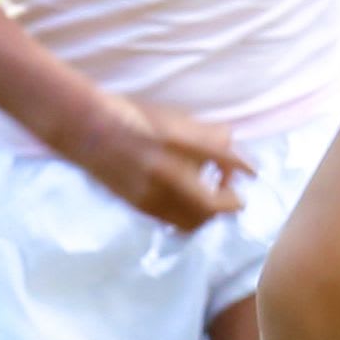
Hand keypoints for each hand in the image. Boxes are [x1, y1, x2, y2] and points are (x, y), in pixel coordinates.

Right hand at [76, 96, 254, 230]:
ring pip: (194, 220)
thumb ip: (205, 134)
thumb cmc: (134, 117)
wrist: (88, 129)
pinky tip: (190, 204)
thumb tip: (231, 146)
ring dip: (211, 214)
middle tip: (236, 196)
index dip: (242, 168)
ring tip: (214, 200)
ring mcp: (150, 193)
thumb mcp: (174, 118)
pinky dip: (190, 217)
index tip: (251, 173)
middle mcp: (165, 172)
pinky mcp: (139, 206)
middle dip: (230, 203)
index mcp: (176, 142)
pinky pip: (174, 221)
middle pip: (211, 206)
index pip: (222, 160)